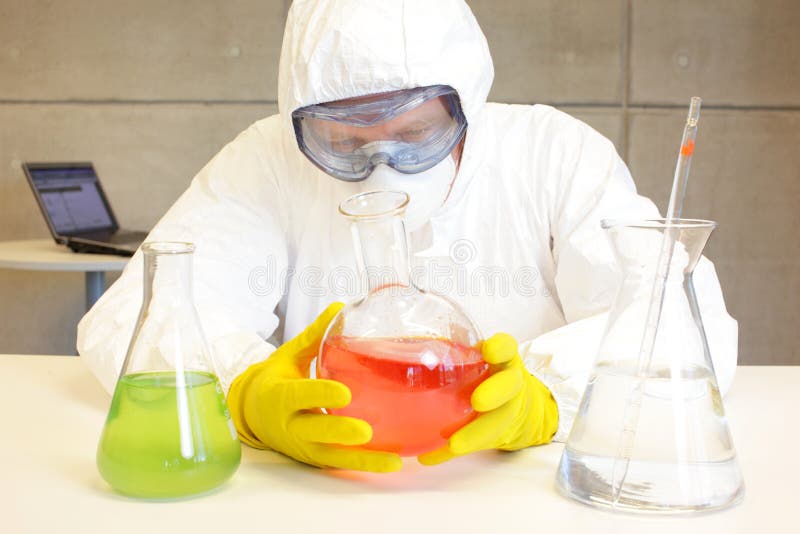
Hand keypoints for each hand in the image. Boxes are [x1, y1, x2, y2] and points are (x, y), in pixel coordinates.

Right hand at [227, 302, 401, 472]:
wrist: (251, 413)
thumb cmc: (276, 379)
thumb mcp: (289, 355)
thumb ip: (314, 334)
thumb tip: (340, 306)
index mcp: (279, 395)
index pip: (300, 395)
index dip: (320, 394)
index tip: (344, 393)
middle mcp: (289, 425)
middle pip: (314, 431)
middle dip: (339, 432)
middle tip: (365, 431)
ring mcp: (302, 445)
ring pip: (331, 456)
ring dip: (361, 461)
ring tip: (391, 462)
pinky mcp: (313, 458)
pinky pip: (339, 463)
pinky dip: (364, 466)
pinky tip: (391, 464)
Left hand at [418, 333, 557, 464]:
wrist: (519, 409)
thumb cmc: (485, 376)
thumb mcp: (476, 360)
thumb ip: (453, 354)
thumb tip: (407, 349)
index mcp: (503, 359)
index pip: (508, 348)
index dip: (501, 348)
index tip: (489, 350)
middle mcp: (510, 382)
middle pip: (510, 385)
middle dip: (496, 393)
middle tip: (477, 401)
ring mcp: (508, 409)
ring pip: (500, 421)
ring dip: (477, 433)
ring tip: (454, 444)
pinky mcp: (497, 434)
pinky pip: (477, 446)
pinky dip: (451, 454)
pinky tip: (430, 458)